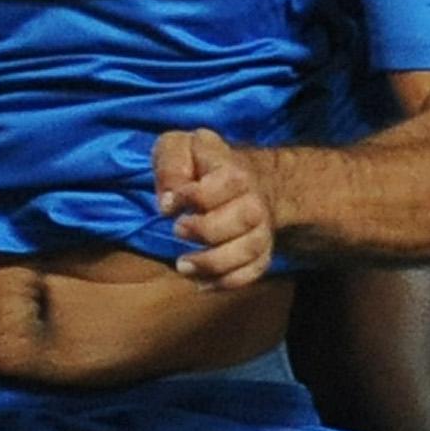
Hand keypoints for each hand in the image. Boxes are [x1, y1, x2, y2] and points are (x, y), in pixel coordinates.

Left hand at [155, 130, 274, 288]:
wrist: (246, 177)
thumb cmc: (201, 164)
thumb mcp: (178, 147)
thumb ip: (170, 164)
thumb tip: (168, 203)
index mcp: (234, 169)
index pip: (229, 181)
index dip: (197, 195)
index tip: (171, 203)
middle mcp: (255, 198)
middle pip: (246, 217)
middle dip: (208, 230)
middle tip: (177, 230)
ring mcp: (261, 227)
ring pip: (252, 249)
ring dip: (215, 262)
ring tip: (183, 265)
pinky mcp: (261, 250)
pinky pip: (255, 270)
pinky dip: (229, 281)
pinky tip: (201, 283)